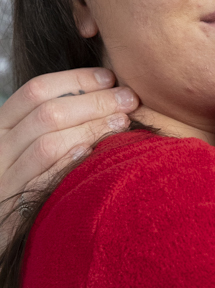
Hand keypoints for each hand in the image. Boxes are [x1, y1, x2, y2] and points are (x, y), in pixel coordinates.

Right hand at [0, 69, 138, 241]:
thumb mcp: (23, 145)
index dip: (75, 79)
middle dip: (93, 102)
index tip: (110, 77)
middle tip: (129, 99)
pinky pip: (42, 183)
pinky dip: (68, 164)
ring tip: (123, 122)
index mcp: (1, 127)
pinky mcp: (15, 210)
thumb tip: (102, 95)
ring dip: (89, 129)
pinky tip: (93, 153)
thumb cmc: (18, 181)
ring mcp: (5, 180)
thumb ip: (51, 123)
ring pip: (47, 145)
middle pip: (47, 114)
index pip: (36, 91)